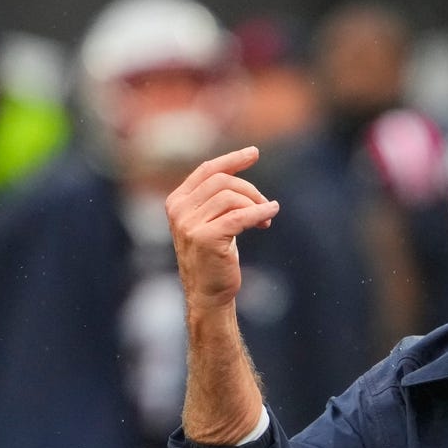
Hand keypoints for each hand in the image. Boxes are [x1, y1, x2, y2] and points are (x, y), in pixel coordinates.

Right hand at [166, 146, 279, 313]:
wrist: (208, 294)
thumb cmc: (214, 259)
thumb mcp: (210, 222)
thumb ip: (217, 200)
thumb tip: (240, 173)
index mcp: (177, 202)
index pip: (207, 170)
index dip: (232, 159)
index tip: (254, 153)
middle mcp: (179, 210)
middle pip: (223, 182)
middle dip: (250, 190)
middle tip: (266, 204)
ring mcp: (189, 224)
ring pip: (232, 197)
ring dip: (255, 205)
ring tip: (266, 219)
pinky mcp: (205, 237)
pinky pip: (239, 217)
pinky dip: (259, 213)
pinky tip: (270, 214)